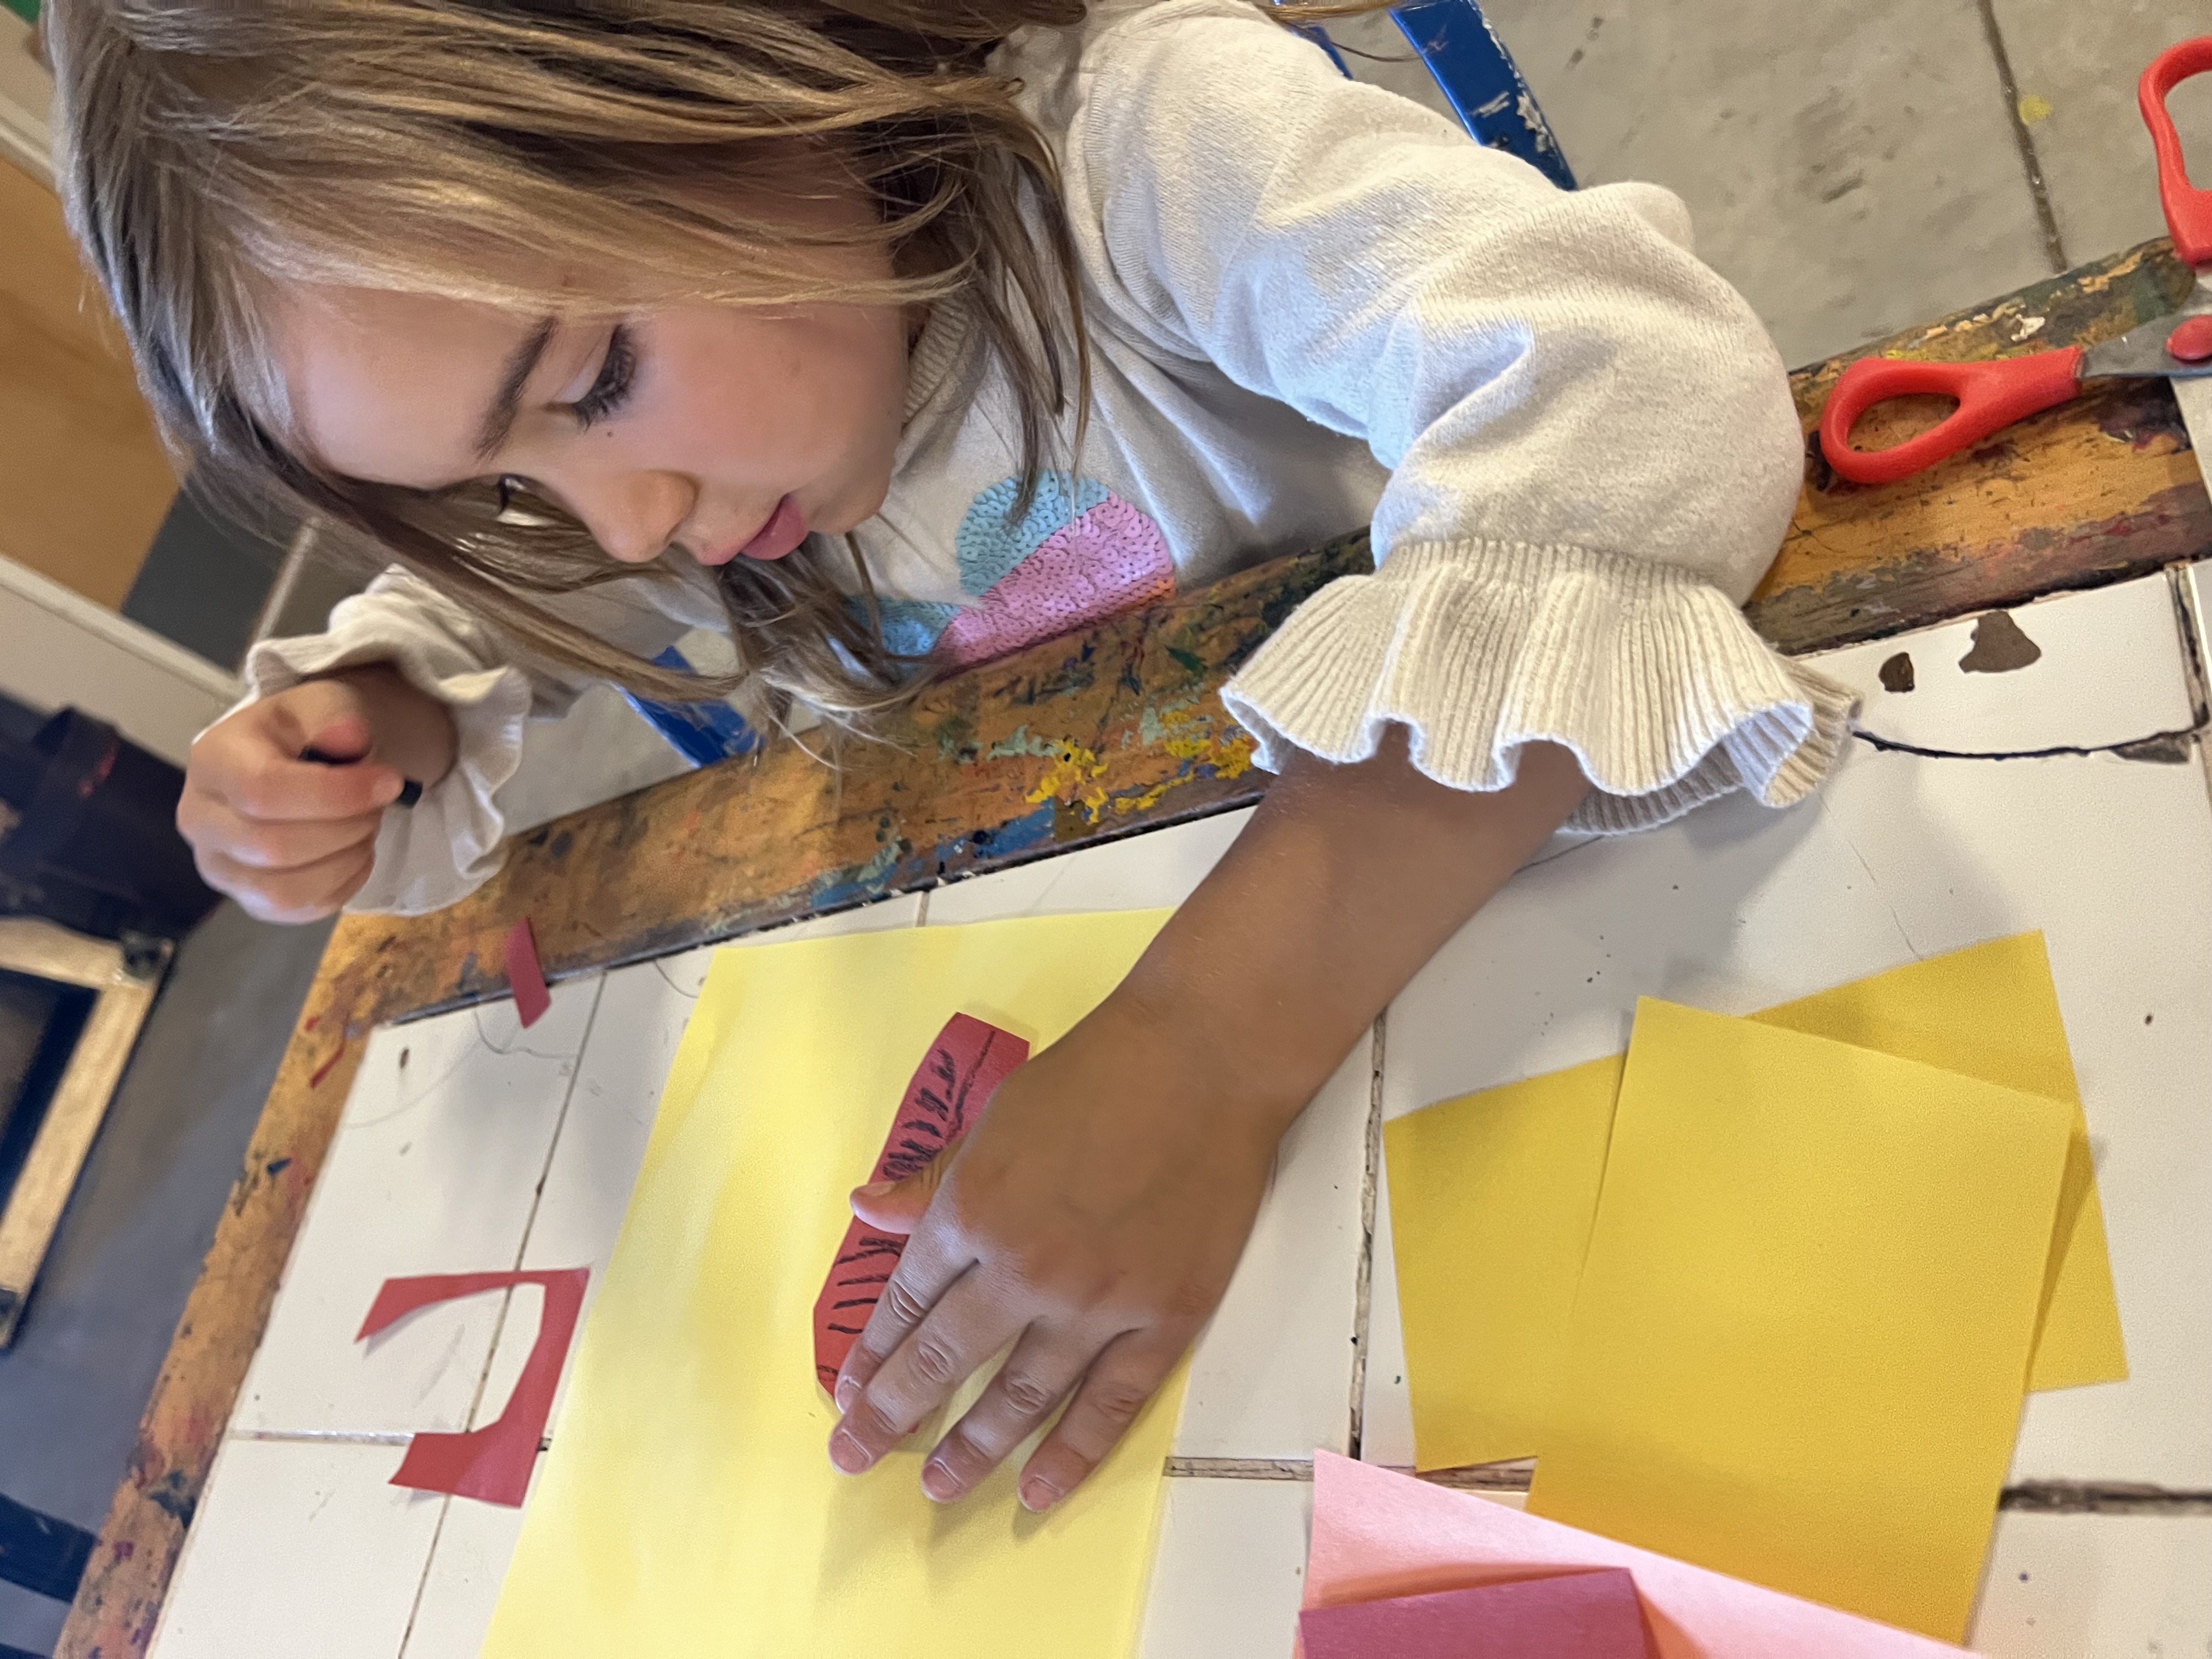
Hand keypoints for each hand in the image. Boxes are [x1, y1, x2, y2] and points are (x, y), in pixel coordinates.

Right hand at [178, 665, 456, 922]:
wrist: (302, 759)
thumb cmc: (310, 731)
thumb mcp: (325, 703)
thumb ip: (334, 715)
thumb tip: (347, 736)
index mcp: (212, 760)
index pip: (262, 791)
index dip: (335, 794)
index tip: (388, 781)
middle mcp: (199, 819)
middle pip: (272, 847)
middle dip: (345, 827)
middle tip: (377, 803)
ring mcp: (218, 866)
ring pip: (283, 891)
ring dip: (345, 861)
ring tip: (364, 827)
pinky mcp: (247, 899)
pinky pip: (298, 912)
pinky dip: (342, 886)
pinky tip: (354, 852)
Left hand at [828, 991, 1280, 1511]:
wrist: (1204, 1058)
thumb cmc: (1095, 1074)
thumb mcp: (994, 1118)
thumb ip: (935, 1180)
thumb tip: (866, 1213)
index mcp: (972, 1209)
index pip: (905, 1301)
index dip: (872, 1352)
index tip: (848, 1391)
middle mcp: (1023, 1268)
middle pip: (943, 1359)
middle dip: (890, 1415)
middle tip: (854, 1456)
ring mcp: (1097, 1302)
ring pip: (1020, 1397)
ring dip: (972, 1449)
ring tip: (936, 1486)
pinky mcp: (1165, 1317)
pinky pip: (1110, 1405)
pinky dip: (1072, 1454)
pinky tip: (1037, 1490)